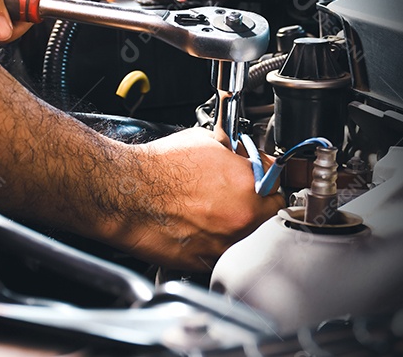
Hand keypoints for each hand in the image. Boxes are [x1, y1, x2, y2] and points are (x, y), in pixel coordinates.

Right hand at [104, 128, 284, 270]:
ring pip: (247, 236)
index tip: (260, 180)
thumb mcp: (208, 141)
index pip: (279, 185)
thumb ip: (237, 154)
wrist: (124, 193)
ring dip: (236, 225)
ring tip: (209, 212)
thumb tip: (245, 157)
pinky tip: (197, 228)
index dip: (268, 180)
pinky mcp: (205, 261)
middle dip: (256, 203)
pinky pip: (222, 253)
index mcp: (248, 184)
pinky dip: (215, 243)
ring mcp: (224, 242)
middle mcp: (241, 216)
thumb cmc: (157, 168)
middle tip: (234, 196)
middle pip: (268, 213)